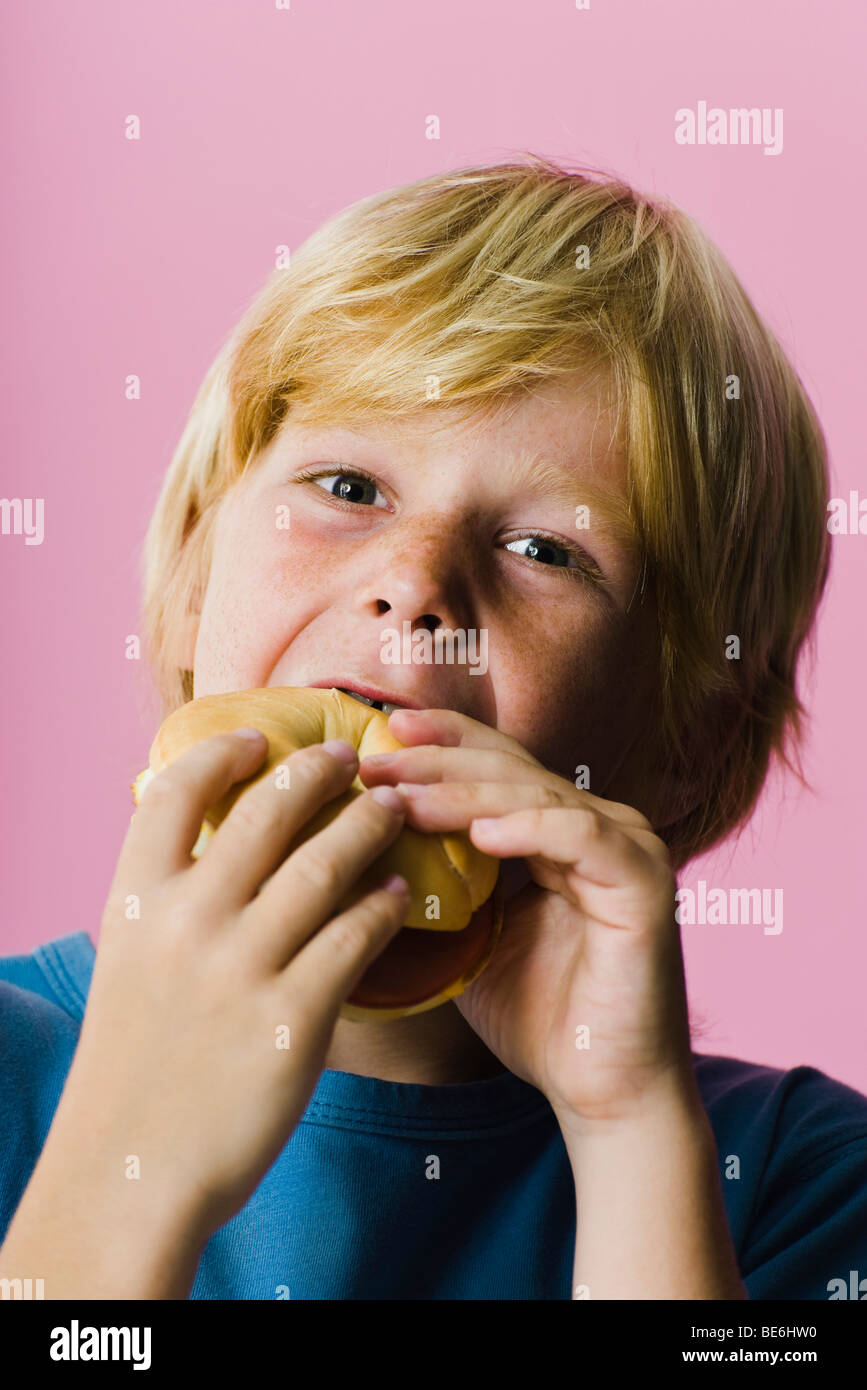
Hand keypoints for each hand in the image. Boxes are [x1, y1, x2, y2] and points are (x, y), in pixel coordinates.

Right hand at [62, 730, 409, 1237]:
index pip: (173, 790)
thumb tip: (214, 843)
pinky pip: (355, 936)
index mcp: (137, 901)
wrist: (133, 1166)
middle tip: (350, 758)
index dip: (222, 752)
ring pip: (326, 863)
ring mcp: (241, 967)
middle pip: (267, 811)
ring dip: (367, 825)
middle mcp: (187, 921)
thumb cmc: (135, 1062)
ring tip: (391, 809)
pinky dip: (382, 904)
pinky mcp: (294, 1018)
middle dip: (318, 771)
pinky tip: (398, 892)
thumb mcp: (130, 963)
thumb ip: (168, 901)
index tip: (259, 739)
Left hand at [360, 710, 695, 1131]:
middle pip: (511, 770)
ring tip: (403, 796)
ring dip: (464, 792)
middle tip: (376, 756)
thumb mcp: (469, 941)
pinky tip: (479, 832)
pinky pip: (580, 836)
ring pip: (535, 796)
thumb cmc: (539, 1020)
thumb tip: (360, 855)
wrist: (602, 1094)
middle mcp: (597, 827)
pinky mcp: (643, 884)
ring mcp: (626, 849)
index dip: (441, 743)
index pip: (497, 767)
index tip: (379, 733)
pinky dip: (528, 828)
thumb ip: (439, 890)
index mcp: (559, 833)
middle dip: (437, 759)